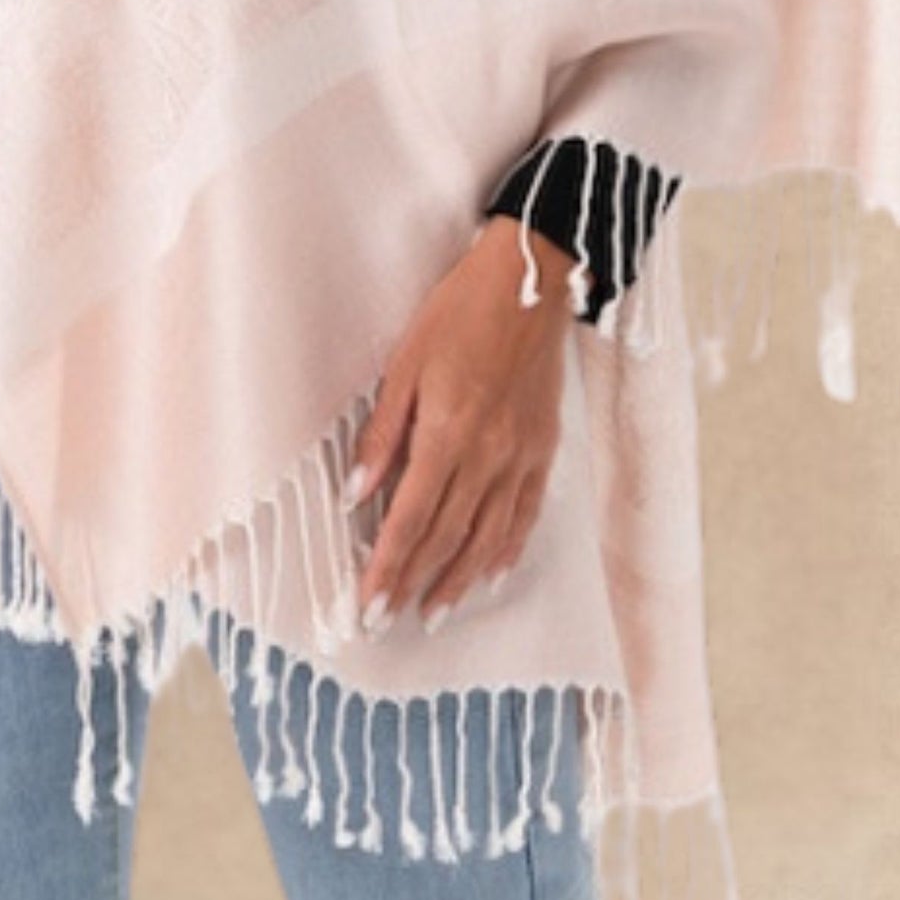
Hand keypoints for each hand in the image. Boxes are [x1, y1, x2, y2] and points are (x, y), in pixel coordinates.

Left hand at [345, 218, 574, 633]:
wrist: (530, 282)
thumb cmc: (461, 312)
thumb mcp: (404, 363)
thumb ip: (382, 433)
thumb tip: (356, 491)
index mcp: (448, 434)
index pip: (410, 519)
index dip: (387, 567)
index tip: (368, 601)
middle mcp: (488, 455)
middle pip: (446, 536)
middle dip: (414, 582)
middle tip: (388, 618)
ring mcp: (521, 455)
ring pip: (487, 537)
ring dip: (457, 580)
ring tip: (434, 611)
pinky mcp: (543, 448)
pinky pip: (525, 514)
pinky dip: (505, 549)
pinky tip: (489, 572)